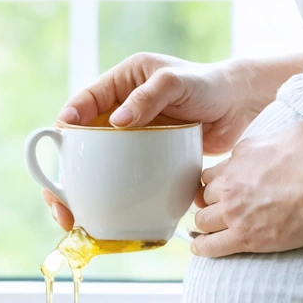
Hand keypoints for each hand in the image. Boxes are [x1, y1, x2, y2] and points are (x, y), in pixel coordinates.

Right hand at [44, 53, 277, 229]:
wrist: (241, 107)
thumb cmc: (211, 84)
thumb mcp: (178, 82)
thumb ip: (149, 97)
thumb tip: (116, 121)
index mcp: (120, 84)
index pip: (83, 102)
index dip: (67, 122)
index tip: (62, 139)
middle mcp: (119, 111)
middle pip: (79, 145)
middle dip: (61, 176)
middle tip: (60, 203)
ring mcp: (131, 138)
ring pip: (95, 168)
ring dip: (79, 195)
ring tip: (74, 219)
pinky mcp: (145, 160)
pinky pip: (120, 180)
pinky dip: (109, 199)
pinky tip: (102, 220)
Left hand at [191, 121, 302, 256]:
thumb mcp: (290, 133)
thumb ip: (270, 141)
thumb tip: (272, 144)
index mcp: (239, 159)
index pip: (213, 173)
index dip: (218, 183)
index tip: (224, 190)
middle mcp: (230, 185)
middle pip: (205, 196)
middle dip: (212, 202)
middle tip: (222, 209)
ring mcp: (234, 212)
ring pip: (202, 220)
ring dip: (206, 224)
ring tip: (210, 229)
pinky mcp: (244, 237)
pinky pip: (211, 246)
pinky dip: (202, 247)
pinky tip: (200, 247)